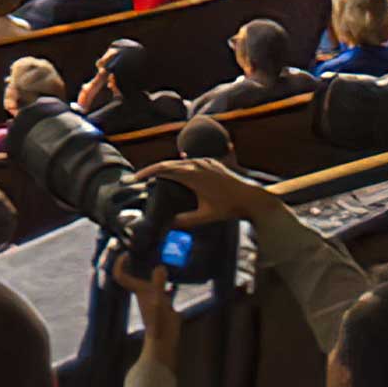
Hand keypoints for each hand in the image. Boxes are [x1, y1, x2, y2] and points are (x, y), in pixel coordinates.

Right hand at [144, 158, 284, 224]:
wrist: (252, 197)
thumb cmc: (230, 207)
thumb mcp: (206, 216)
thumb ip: (186, 221)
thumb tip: (168, 225)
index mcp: (193, 174)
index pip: (163, 169)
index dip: (147, 173)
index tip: (135, 179)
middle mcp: (197, 164)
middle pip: (167, 163)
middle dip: (150, 170)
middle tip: (136, 178)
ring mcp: (205, 161)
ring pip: (178, 161)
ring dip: (164, 168)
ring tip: (152, 177)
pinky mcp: (211, 162)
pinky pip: (189, 161)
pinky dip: (178, 166)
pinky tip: (175, 172)